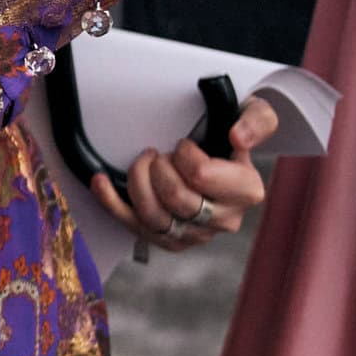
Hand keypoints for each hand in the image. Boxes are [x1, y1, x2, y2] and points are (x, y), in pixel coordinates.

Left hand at [89, 98, 278, 254]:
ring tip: (142, 162)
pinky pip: (132, 225)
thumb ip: (256, 121)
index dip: (183, 154)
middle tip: (158, 153)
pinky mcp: (170, 240)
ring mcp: (196, 234)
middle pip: (175, 198)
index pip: (200, 176)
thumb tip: (238, 138)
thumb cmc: (233, 135)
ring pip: (153, 217)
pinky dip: (111, 201)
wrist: (224, 156)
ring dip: (136, 183)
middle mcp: (224, 219)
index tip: (183, 144)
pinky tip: (99, 181)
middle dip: (158, 168)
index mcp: (246, 191)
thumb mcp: (255, 116)